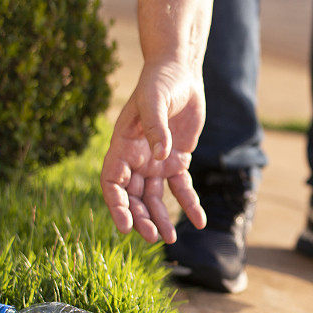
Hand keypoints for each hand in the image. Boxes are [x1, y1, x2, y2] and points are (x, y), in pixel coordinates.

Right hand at [101, 61, 206, 243]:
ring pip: (154, 197)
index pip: (112, 182)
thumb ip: (156, 127)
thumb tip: (161, 157)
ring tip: (169, 239)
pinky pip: (181, 187)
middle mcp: (136, 157)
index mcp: (122, 145)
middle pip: (133, 196)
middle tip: (150, 238)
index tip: (125, 226)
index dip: (117, 205)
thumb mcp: (155, 100)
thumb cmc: (160, 82)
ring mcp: (156, 161)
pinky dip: (190, 204)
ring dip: (160, 217)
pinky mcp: (176, 160)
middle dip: (140, 217)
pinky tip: (200, 221)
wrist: (180, 73)